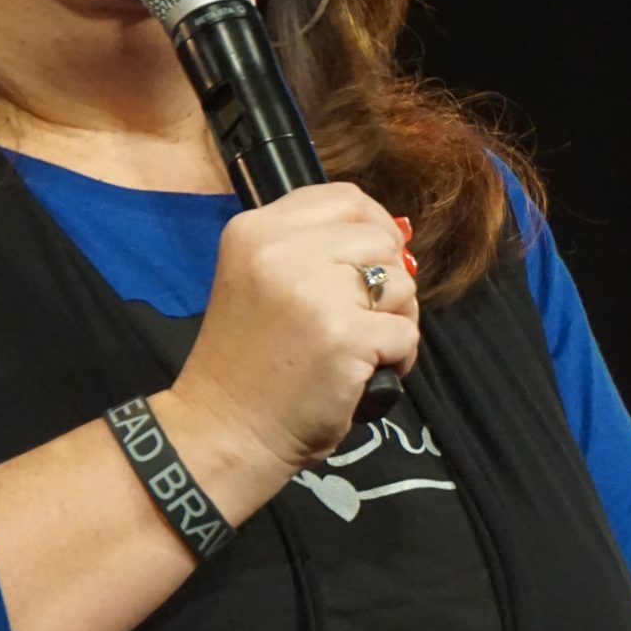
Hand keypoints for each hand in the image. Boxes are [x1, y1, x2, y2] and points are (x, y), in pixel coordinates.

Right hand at [170, 183, 417, 470]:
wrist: (224, 431)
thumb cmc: (248, 362)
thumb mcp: (260, 280)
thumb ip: (312, 250)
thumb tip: (394, 239)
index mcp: (257, 230)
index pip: (346, 199)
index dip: (374, 228)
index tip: (372, 262)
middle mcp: (282, 251)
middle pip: (380, 240)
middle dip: (386, 280)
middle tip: (362, 317)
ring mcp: (315, 293)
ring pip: (401, 283)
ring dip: (395, 319)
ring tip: (361, 348)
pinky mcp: (345, 336)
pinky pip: (406, 332)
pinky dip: (398, 359)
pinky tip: (365, 374)